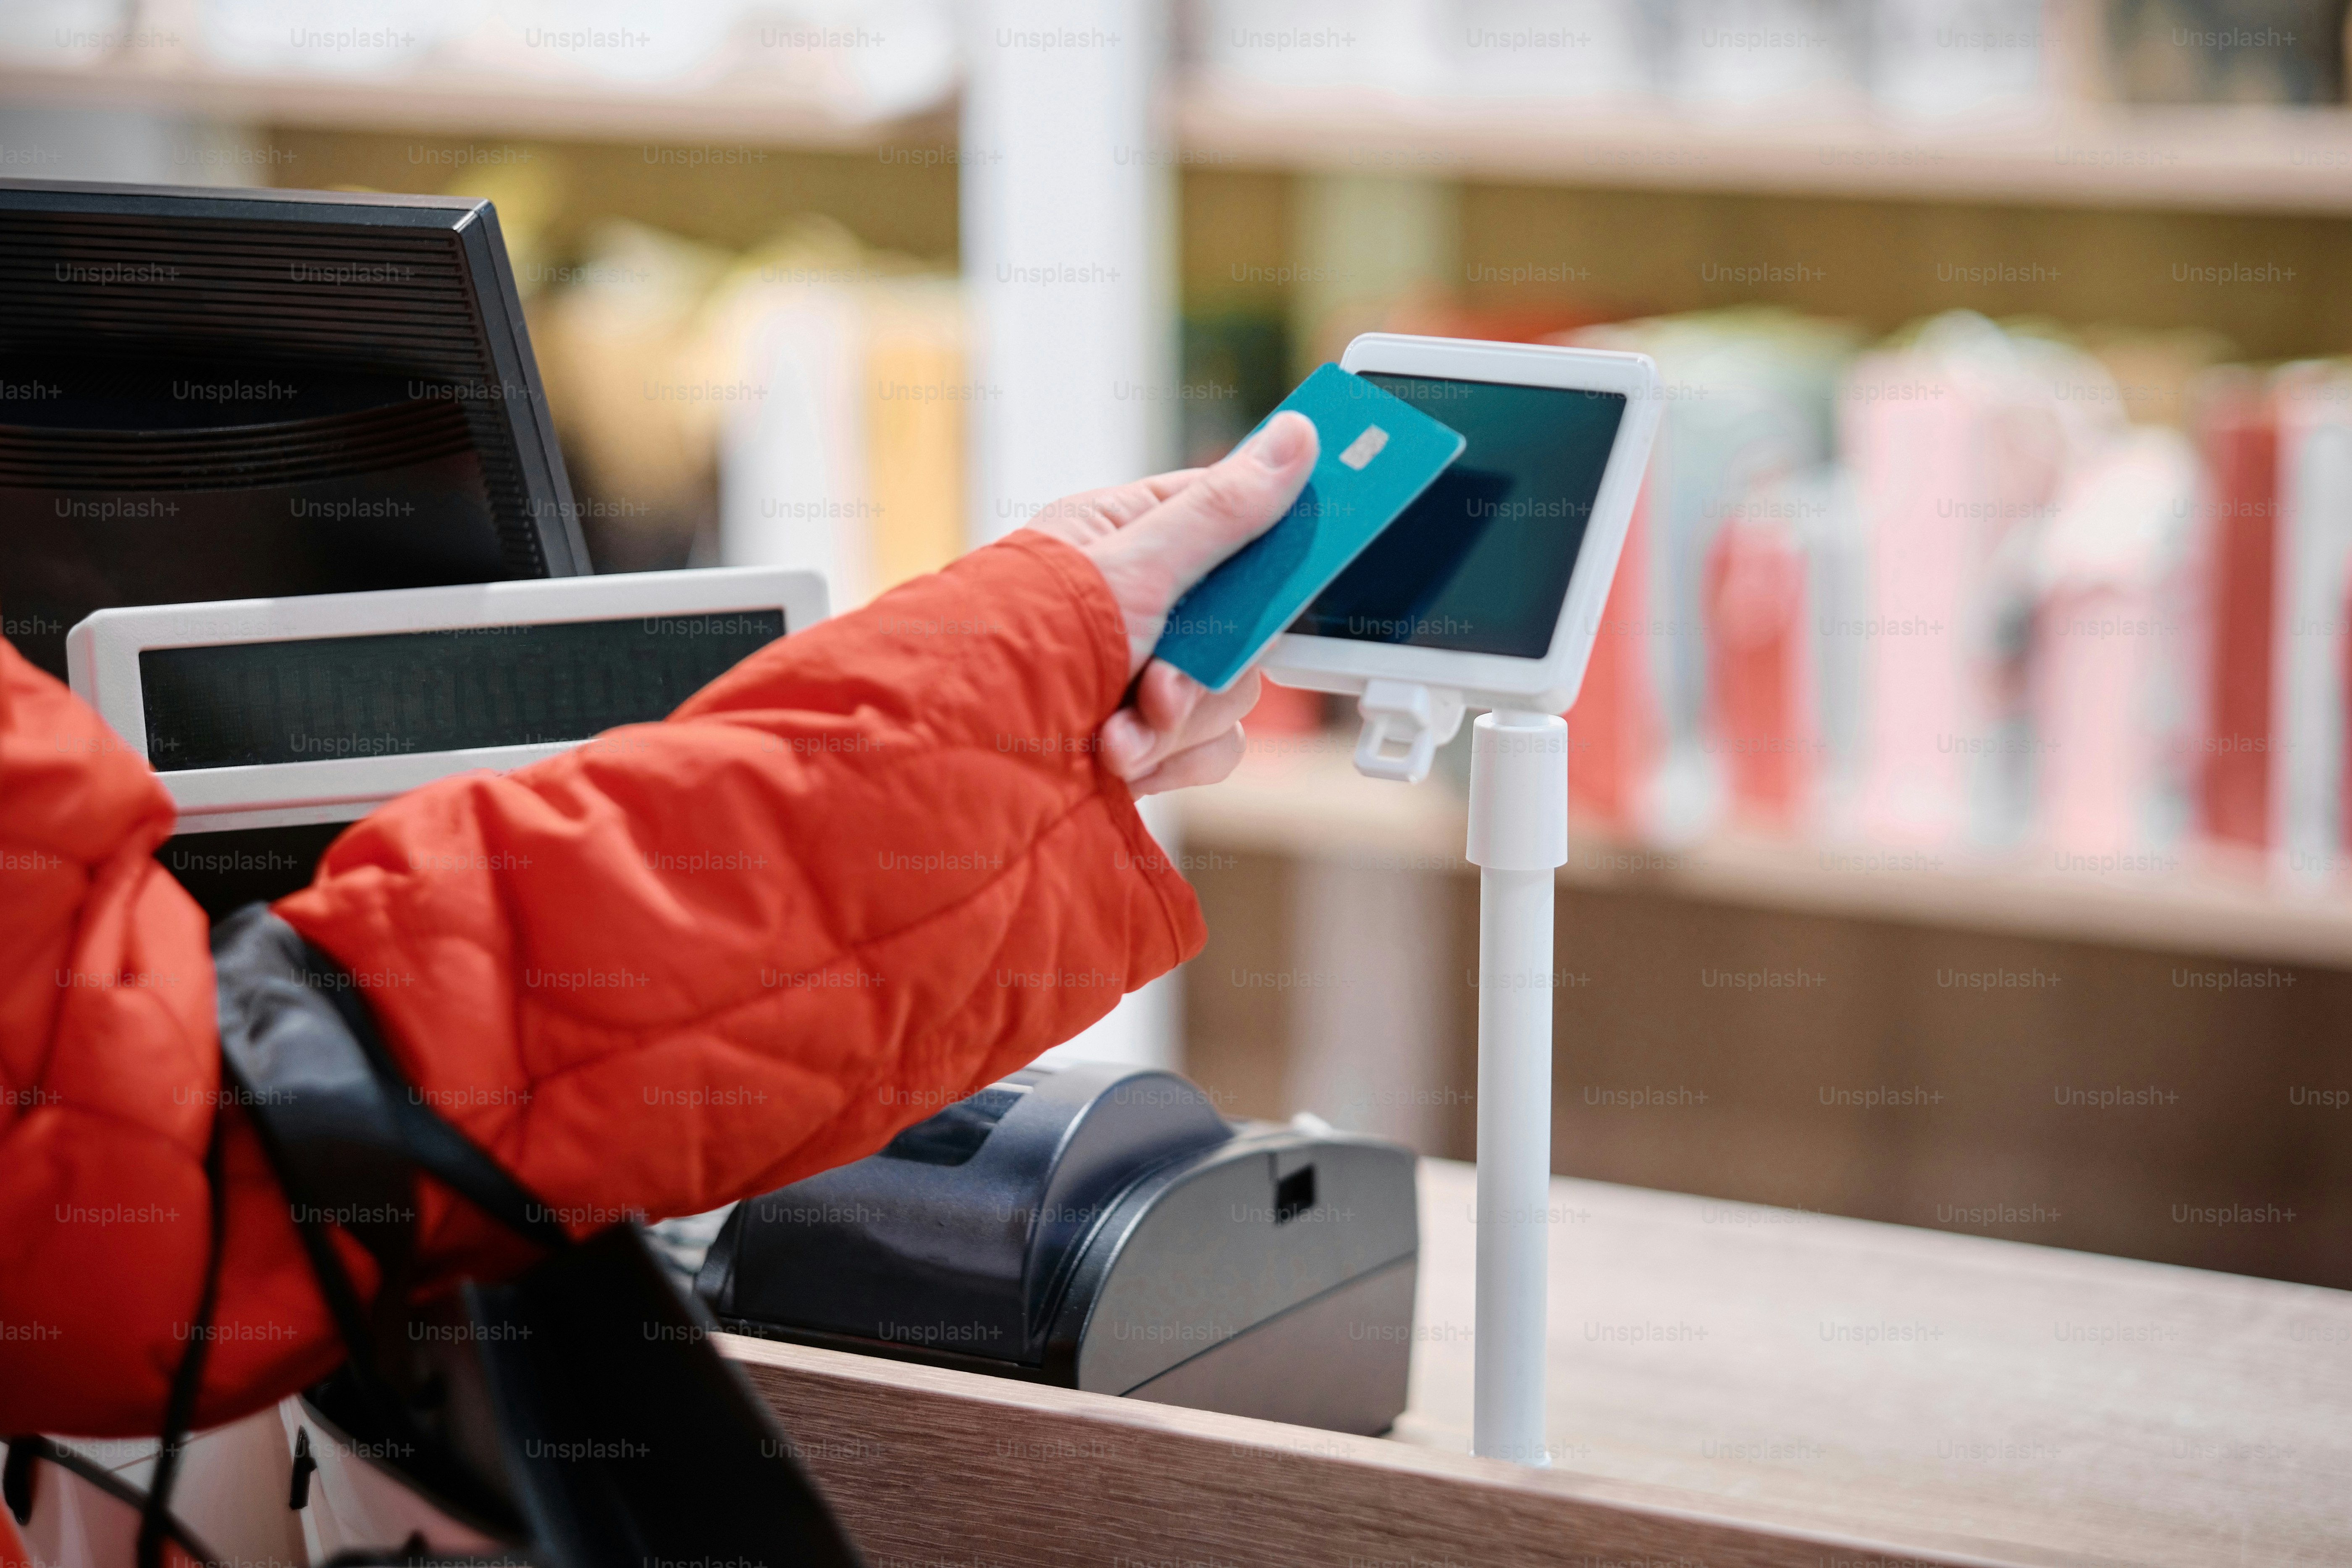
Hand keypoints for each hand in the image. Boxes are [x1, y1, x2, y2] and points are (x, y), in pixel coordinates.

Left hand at [1024, 412, 1317, 795]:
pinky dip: (1170, 762)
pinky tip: (1120, 767)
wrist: (965, 756)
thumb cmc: (1022, 642)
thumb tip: (1295, 438)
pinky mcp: (1148, 737)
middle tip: (1158, 687)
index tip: (1317, 547)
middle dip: (1202, 672)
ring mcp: (1145, 674)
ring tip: (1115, 738)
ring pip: (1229, 696)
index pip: (1234, 522)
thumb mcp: (1134, 568)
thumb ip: (1222, 512)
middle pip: (1244, 626)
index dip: (1278, 539)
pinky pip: (1210, 750)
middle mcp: (1143, 605)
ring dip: (1176, 725)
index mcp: (1131, 539)